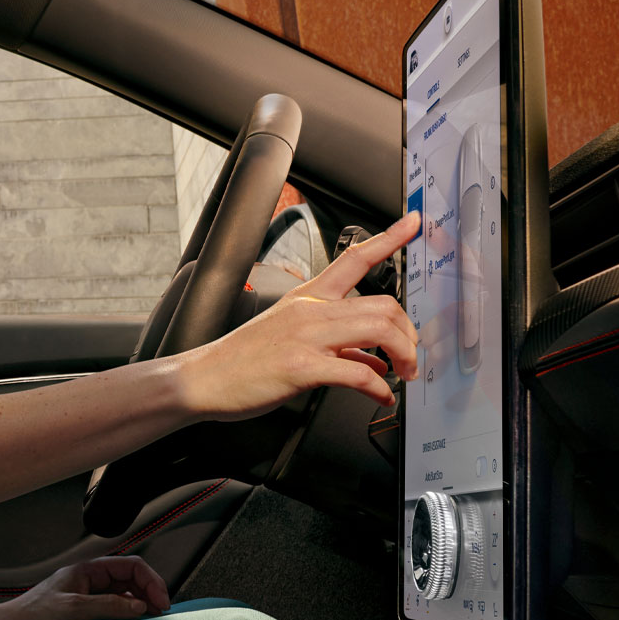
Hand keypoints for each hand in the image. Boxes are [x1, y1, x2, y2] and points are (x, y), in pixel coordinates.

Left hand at [0, 556, 170, 619]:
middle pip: (130, 579)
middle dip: (150, 592)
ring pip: (124, 594)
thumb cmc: (32, 617)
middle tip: (162, 614)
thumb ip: (108, 605)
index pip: (130, 566)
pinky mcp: (84, 611)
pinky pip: (113, 608)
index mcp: (87, 570)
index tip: (162, 603)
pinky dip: (128, 614)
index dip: (151, 581)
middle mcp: (89, 580)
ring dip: (141, 603)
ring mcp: (87, 595)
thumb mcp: (73, 610)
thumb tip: (140, 605)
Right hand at [175, 211, 421, 418]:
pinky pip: (358, 374)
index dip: (390, 238)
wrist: (204, 378)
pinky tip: (381, 396)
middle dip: (409, 334)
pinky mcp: (302, 367)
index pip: (355, 258)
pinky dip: (380, 388)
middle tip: (412, 356)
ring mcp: (306, 337)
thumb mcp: (292, 340)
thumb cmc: (243, 360)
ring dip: (404, 356)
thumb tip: (373, 362)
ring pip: (378, 330)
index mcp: (308, 298)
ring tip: (404, 375)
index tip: (414, 223)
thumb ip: (338, 347)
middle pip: (383, 304)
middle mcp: (310, 311)